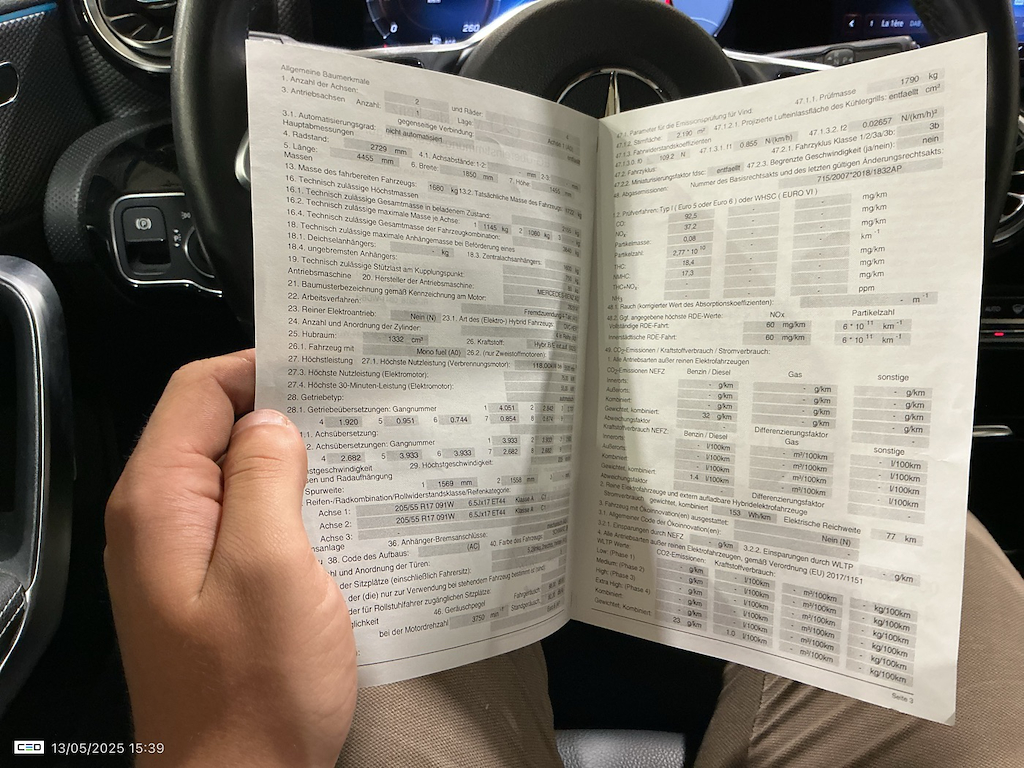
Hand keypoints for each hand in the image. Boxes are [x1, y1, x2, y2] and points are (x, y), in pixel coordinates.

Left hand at [104, 350, 355, 767]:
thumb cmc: (255, 689)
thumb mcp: (271, 567)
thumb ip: (266, 477)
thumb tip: (273, 422)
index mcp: (159, 502)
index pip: (197, 392)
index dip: (259, 368)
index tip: (326, 368)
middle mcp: (159, 521)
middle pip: (213, 428)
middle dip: (281, 411)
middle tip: (354, 408)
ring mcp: (182, 556)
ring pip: (236, 474)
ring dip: (290, 460)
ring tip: (356, 454)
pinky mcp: (210, 586)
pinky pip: (246, 519)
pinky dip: (288, 502)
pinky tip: (334, 510)